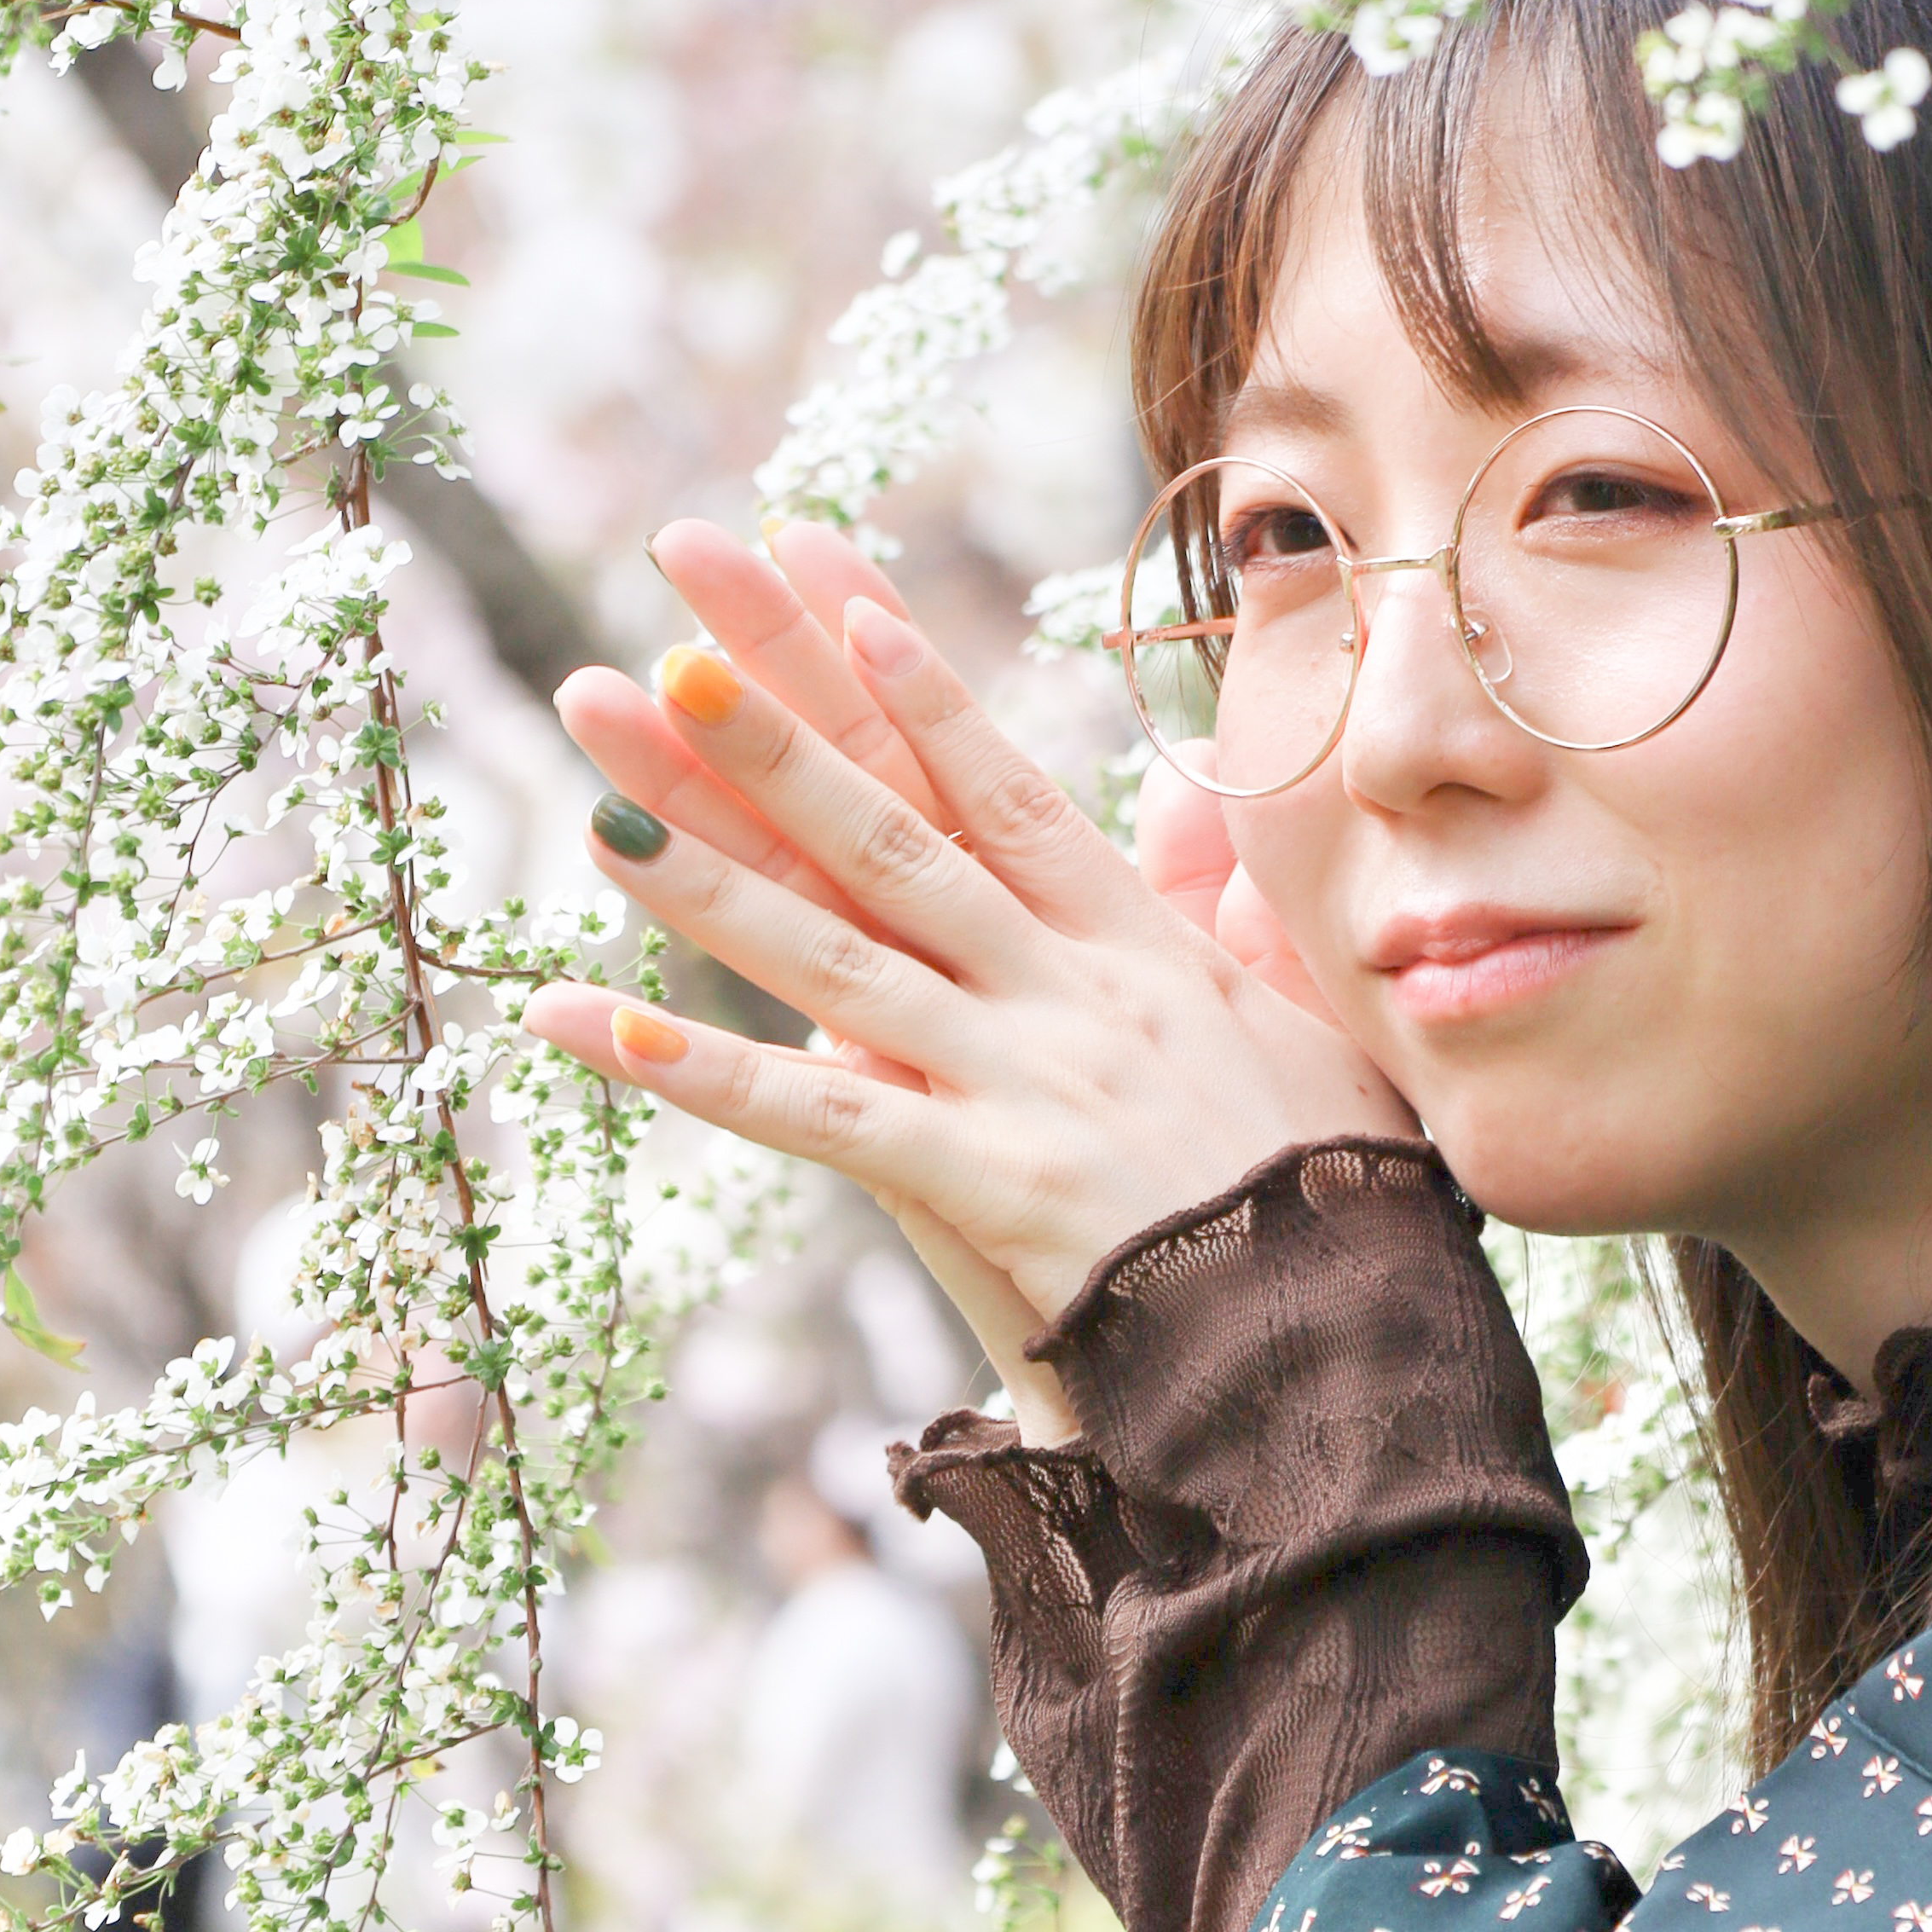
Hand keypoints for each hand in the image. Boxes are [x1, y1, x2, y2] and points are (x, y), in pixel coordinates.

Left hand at [525, 525, 1411, 1435]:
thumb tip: (1191, 805)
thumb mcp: (1299, 1027)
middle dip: (778, 730)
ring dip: (706, 872)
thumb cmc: (1332, 1198)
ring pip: (835, 952)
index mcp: (1138, 950)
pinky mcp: (986, 1182)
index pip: (1007, 790)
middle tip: (669, 632)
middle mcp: (1070, 993)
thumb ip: (1214, 912)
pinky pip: (818, 1117)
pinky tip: (587, 1021)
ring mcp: (1023, 1081)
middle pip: (899, 837)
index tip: (833, 590)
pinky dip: (700, 1070)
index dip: (917, 690)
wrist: (1345, 1341)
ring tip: (593, 795)